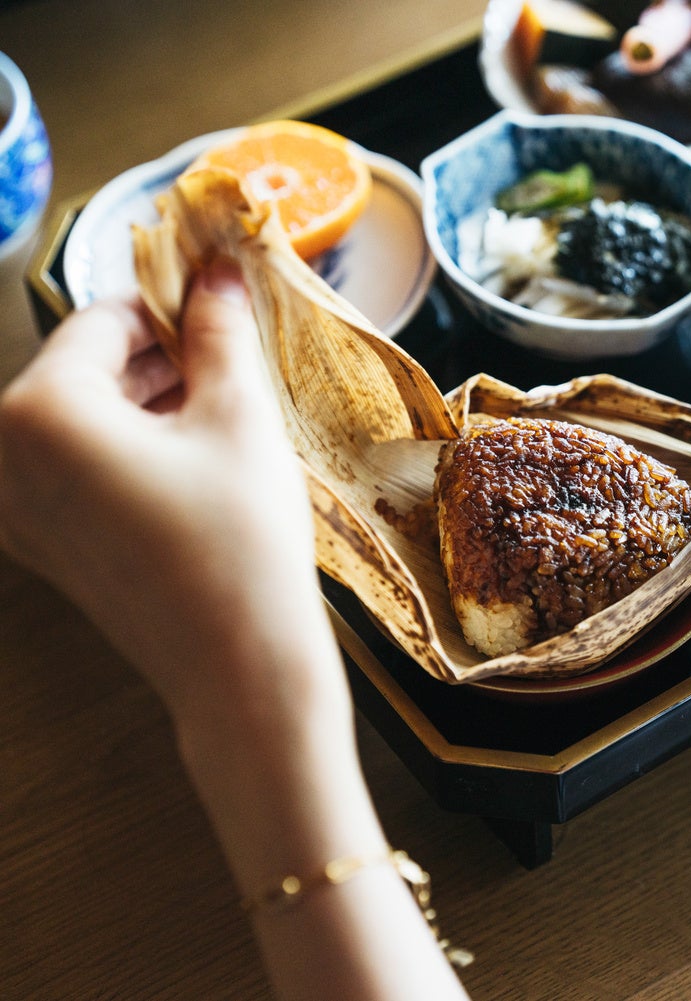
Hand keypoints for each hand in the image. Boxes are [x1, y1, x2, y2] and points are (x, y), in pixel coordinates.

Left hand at [0, 261, 470, 999]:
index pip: (103, 322)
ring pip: (83, 420)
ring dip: (148, 404)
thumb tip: (215, 266)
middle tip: (234, 362)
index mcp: (36, 410)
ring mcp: (15, 510)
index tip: (224, 305)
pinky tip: (198, 465)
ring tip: (226, 415)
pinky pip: (78, 469)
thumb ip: (219, 331)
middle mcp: (3, 457)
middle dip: (160, 359)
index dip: (172, 307)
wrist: (238, 669)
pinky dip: (130, 452)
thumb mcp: (239, 419)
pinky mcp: (42, 547)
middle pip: (86, 370)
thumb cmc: (240, 541)